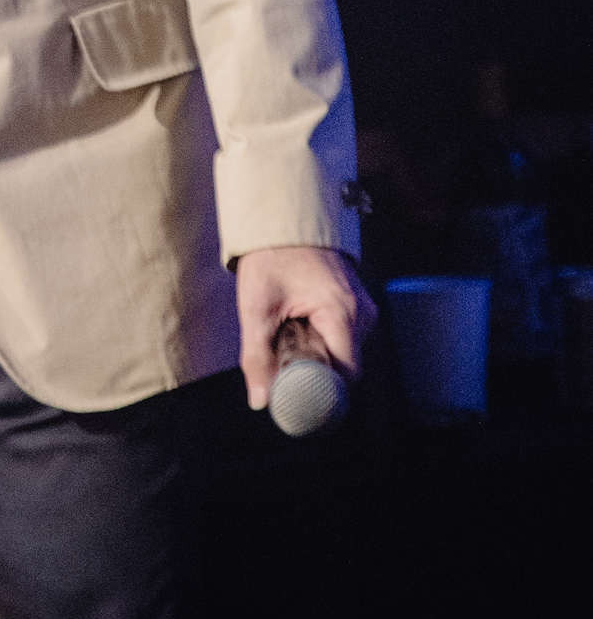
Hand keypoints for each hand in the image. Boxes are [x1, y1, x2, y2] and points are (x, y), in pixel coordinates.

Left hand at [233, 244, 375, 412]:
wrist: (283, 217)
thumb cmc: (271, 256)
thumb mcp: (256, 307)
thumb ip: (257, 356)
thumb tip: (260, 400)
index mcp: (343, 313)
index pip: (348, 375)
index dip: (324, 391)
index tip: (299, 394)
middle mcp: (362, 312)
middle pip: (347, 365)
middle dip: (317, 371)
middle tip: (285, 360)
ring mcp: (363, 306)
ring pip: (346, 351)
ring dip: (319, 354)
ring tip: (289, 334)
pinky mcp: (356, 303)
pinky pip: (346, 335)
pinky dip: (324, 339)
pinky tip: (300, 326)